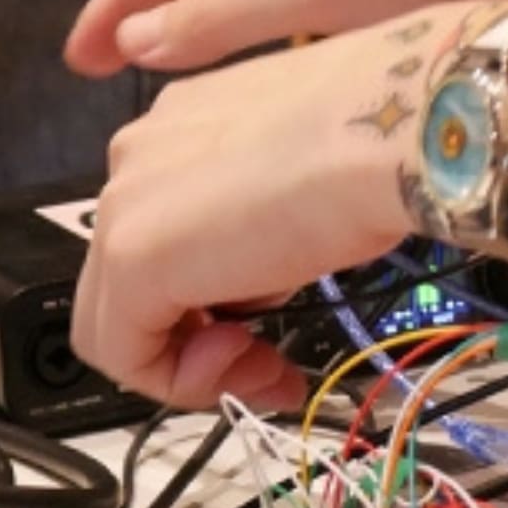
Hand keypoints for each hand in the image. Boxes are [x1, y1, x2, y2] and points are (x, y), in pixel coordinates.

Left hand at [69, 12, 462, 409]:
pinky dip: (180, 381)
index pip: (169, 232)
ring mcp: (125, 202)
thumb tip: (265, 271)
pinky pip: (120, 351)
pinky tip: (246, 369)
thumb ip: (269, 221)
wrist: (388, 135)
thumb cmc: (378, 142)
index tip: (276, 328)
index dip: (220, 298)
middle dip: (203, 338)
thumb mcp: (313, 183)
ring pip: (119, 316)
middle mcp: (140, 154)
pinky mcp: (131, 256)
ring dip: (196, 362)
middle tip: (273, 362)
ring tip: (267, 365)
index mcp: (185, 126)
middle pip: (133, 279)